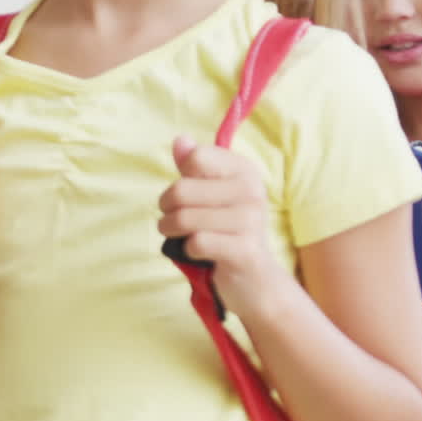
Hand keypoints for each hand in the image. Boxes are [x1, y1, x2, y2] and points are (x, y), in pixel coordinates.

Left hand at [158, 136, 281, 320]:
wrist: (255, 280)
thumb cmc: (226, 232)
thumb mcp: (211, 194)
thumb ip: (194, 167)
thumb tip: (180, 140)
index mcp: (244, 170)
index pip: (195, 158)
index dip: (180, 178)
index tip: (186, 194)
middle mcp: (252, 190)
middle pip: (181, 189)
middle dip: (166, 208)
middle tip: (171, 219)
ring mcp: (251, 220)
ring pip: (184, 218)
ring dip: (170, 230)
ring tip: (177, 235)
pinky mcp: (245, 250)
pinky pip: (196, 243)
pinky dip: (187, 250)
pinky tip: (198, 252)